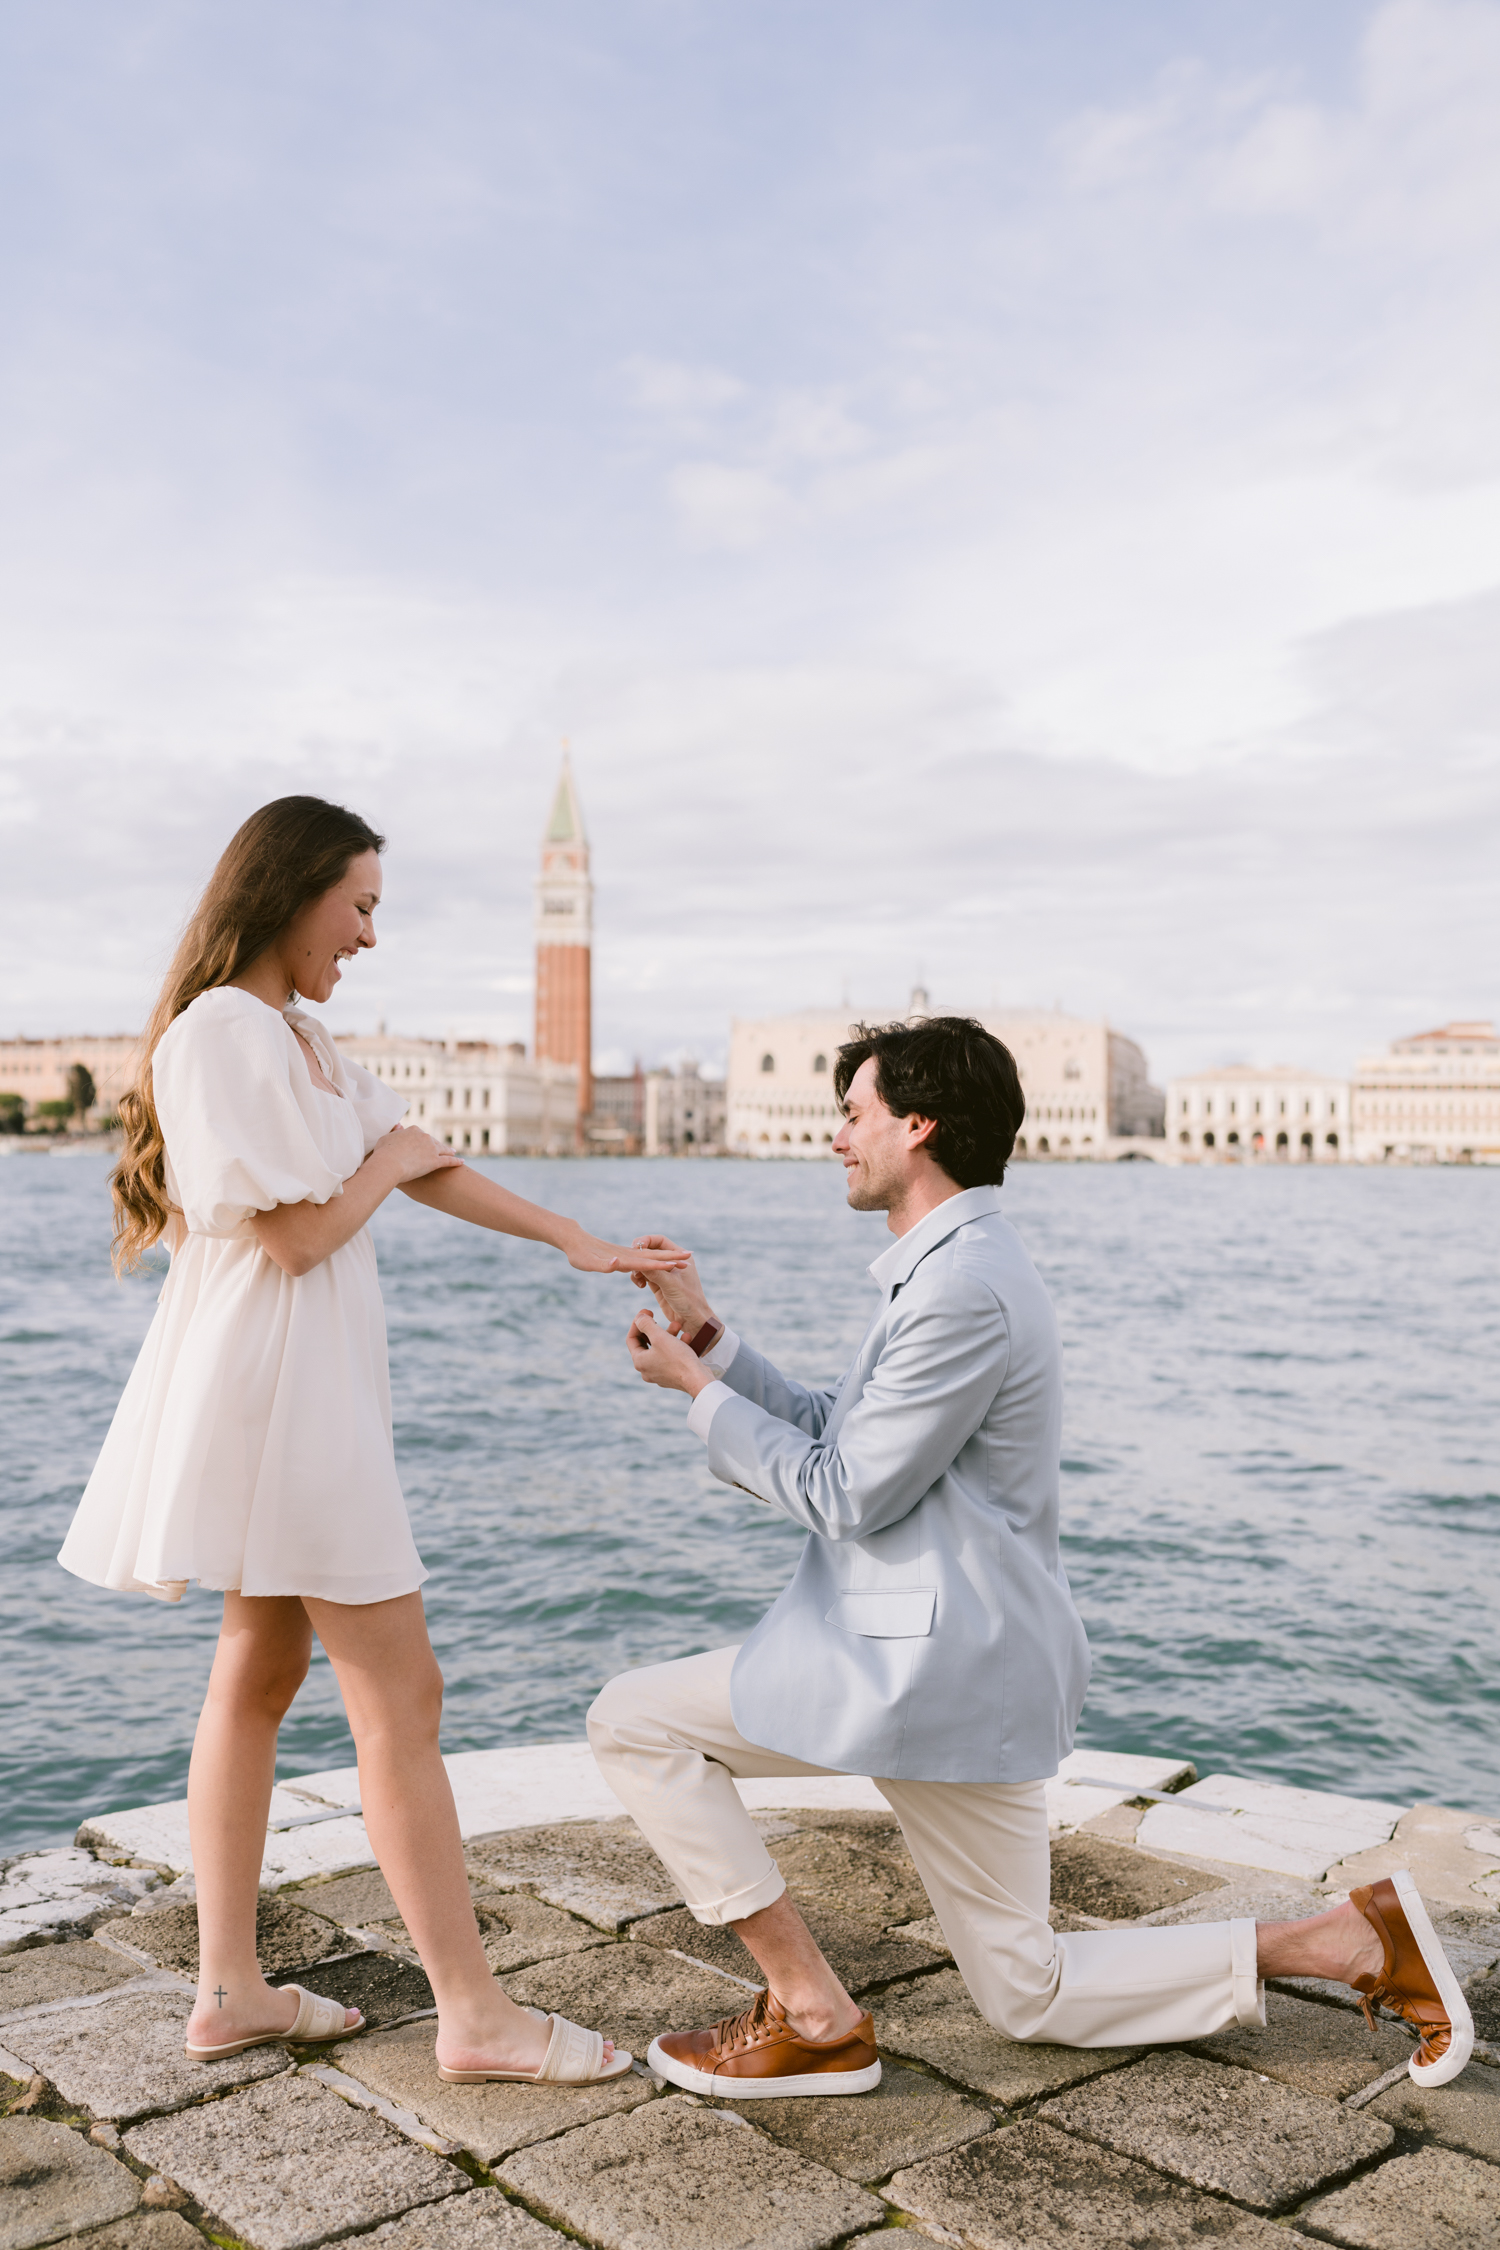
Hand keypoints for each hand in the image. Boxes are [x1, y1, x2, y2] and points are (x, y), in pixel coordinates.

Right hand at [379, 1126, 465, 1183]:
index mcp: (413, 1130)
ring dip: (449, 1151)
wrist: (389, 1164)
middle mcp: (424, 1137)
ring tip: (454, 1152)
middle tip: (441, 1148)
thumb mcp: (386, 1138)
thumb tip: (398, 1125)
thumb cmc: (384, 1153)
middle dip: (437, 1145)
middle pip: (433, 1141)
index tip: (424, 1143)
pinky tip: (462, 1162)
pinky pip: (448, 1161)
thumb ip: (394, 1132)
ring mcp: (431, 1149)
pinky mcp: (435, 1161)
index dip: (423, 1140)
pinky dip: (456, 1161)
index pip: (421, 1134)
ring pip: (443, 1149)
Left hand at [565, 1230, 689, 1276]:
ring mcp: (627, 1254)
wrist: (573, 1239)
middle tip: (690, 1255)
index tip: (677, 1264)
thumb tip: (617, 1262)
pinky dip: (656, 1259)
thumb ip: (603, 1264)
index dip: (662, 1265)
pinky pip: (643, 1258)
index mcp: (623, 1259)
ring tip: (682, 1257)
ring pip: (651, 1256)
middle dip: (672, 1256)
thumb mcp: (588, 1263)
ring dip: (667, 1257)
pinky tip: (663, 1260)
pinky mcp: (623, 1255)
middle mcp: (628, 1255)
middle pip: (654, 1257)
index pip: (647, 1263)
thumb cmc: (578, 1254)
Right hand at [627, 1235, 712, 1334]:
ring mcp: (664, 1273)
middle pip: (650, 1251)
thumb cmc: (688, 1301)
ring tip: (637, 1278)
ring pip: (645, 1264)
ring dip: (638, 1269)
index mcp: (680, 1256)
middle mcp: (672, 1262)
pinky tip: (640, 1285)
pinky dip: (638, 1278)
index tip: (635, 1246)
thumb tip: (639, 1261)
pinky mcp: (657, 1284)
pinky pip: (643, 1275)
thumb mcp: (671, 1285)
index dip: (646, 1241)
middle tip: (631, 1263)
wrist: (692, 1321)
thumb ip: (656, 1272)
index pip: (660, 1240)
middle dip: (639, 1256)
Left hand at [627, 1309, 717, 1395]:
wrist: (697, 1380)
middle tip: (660, 1318)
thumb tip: (639, 1318)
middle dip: (655, 1328)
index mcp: (640, 1361)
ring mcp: (659, 1374)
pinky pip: (670, 1357)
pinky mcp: (672, 1376)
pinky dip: (676, 1346)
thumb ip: (646, 1324)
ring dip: (668, 1335)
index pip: (632, 1338)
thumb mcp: (659, 1336)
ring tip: (678, 1325)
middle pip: (646, 1344)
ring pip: (660, 1349)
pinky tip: (686, 1338)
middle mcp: (646, 1370)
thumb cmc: (678, 1358)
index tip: (647, 1312)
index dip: (638, 1323)